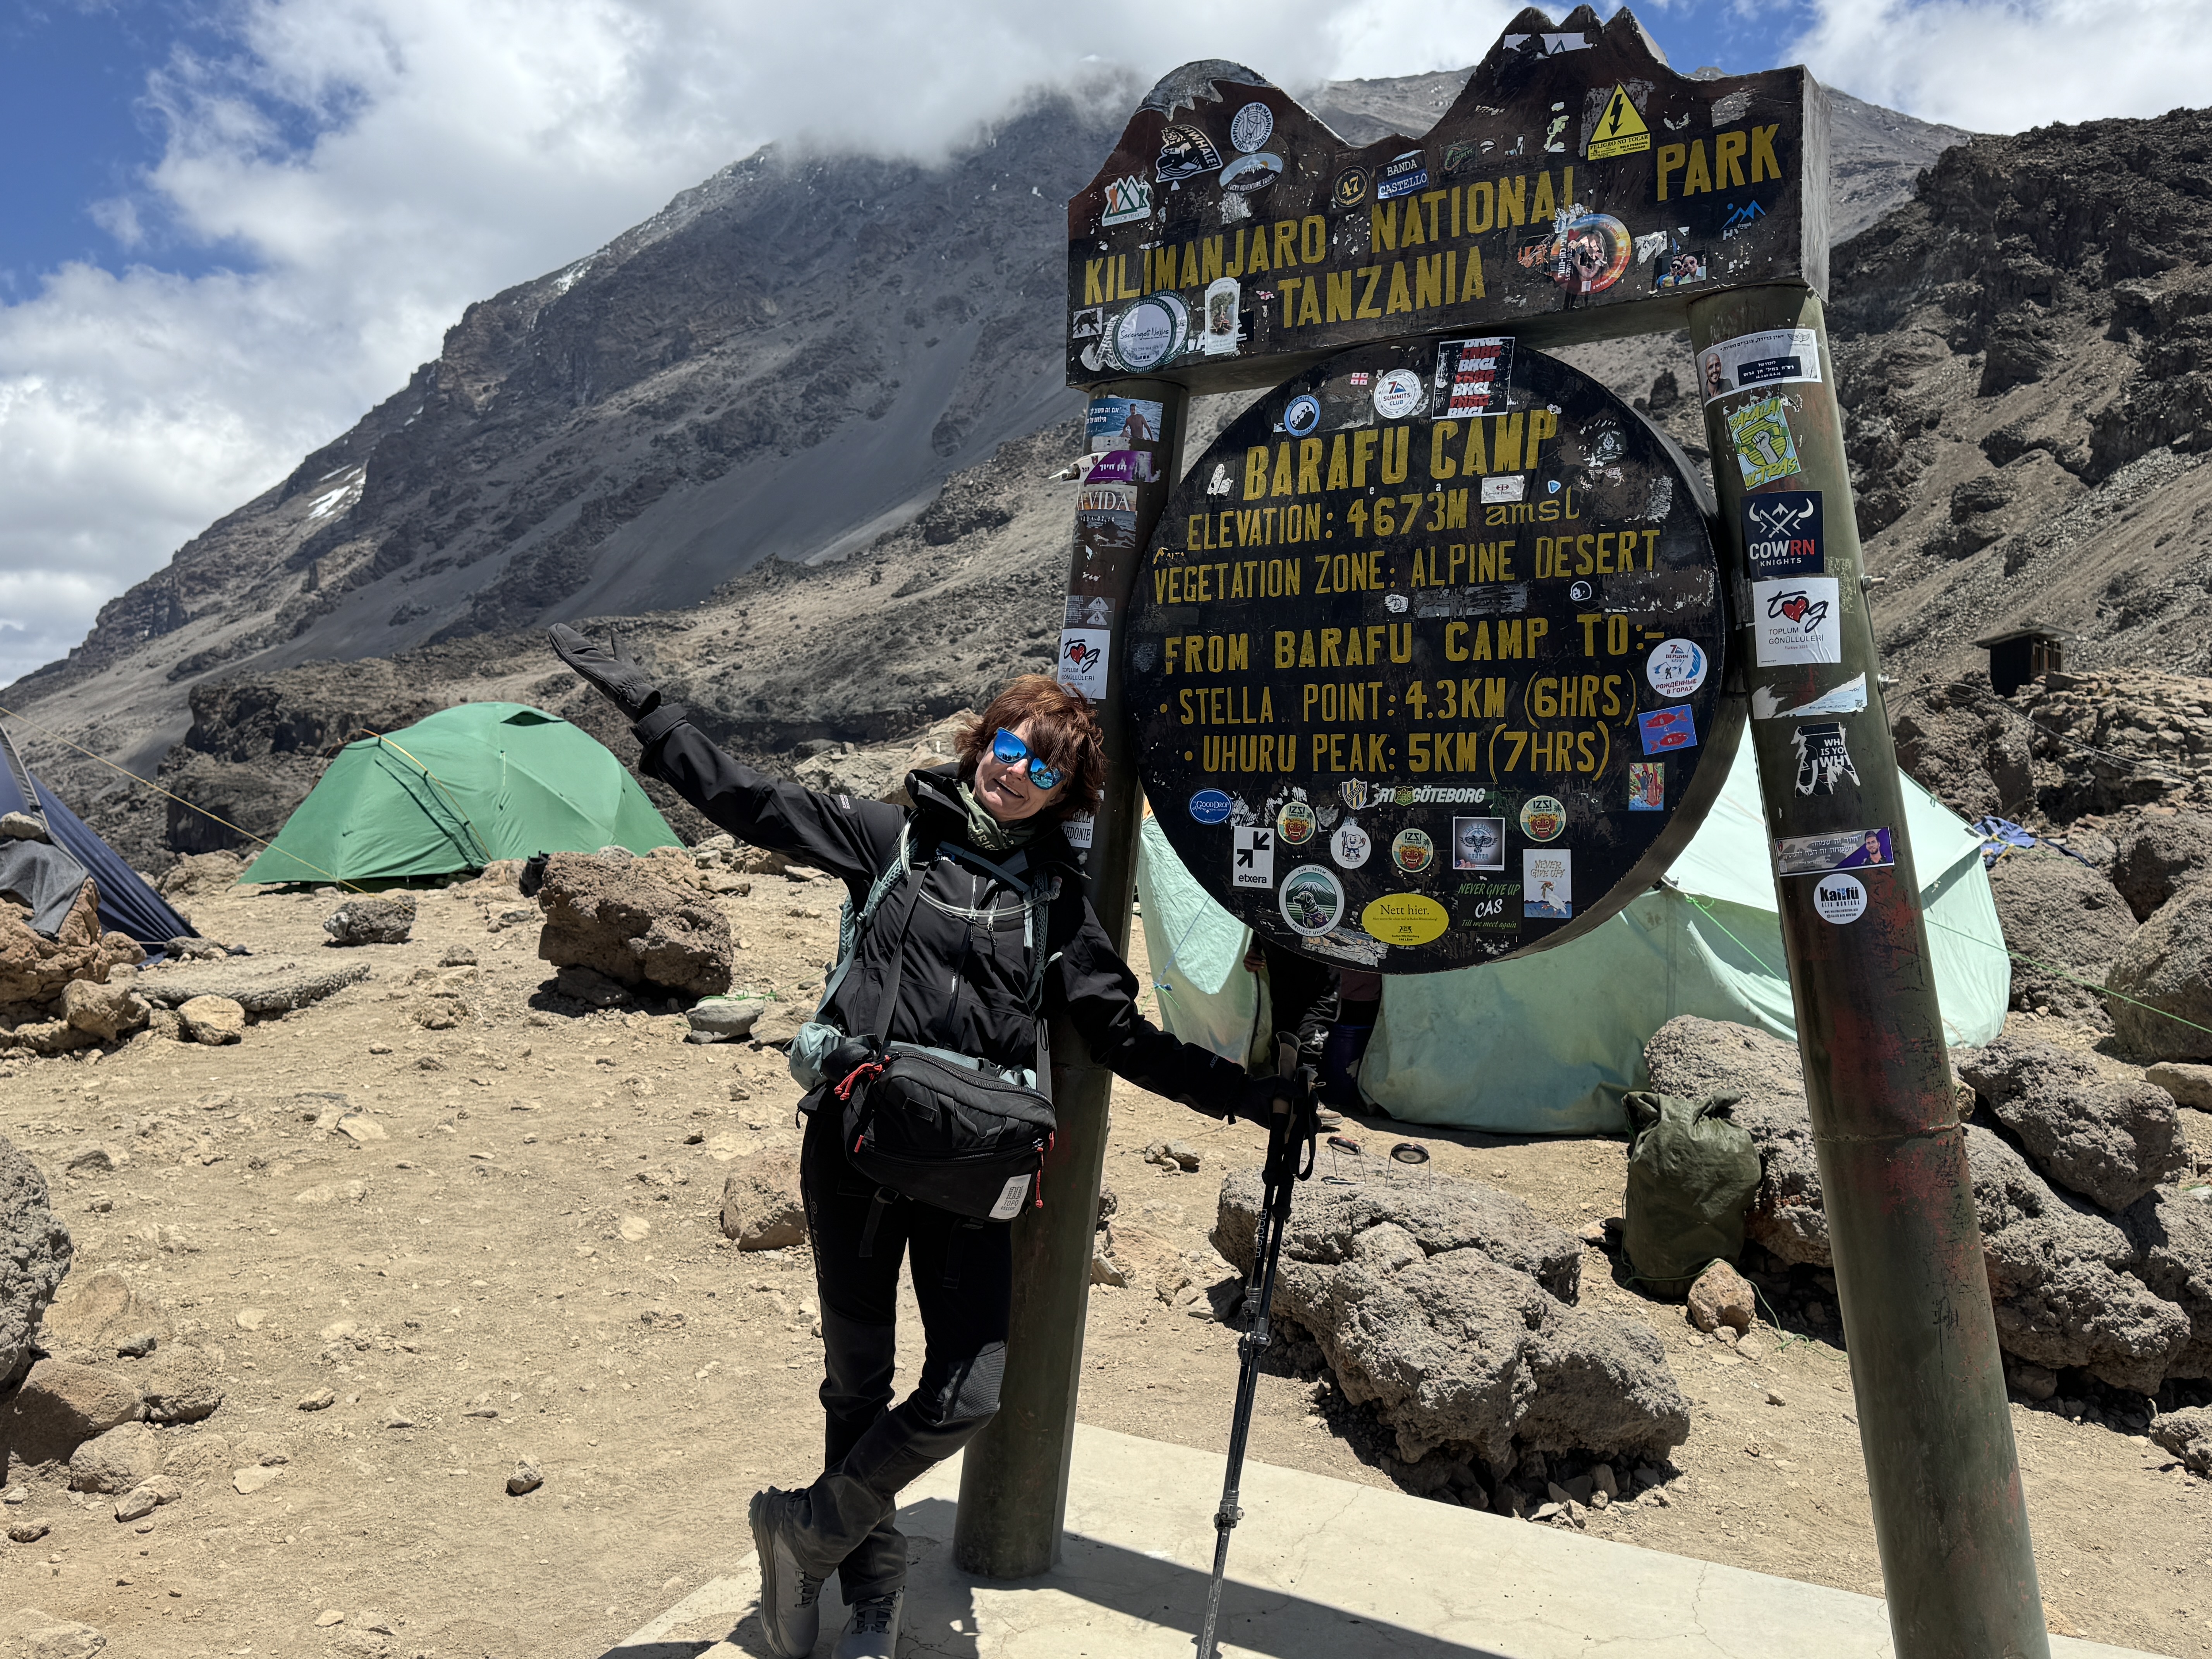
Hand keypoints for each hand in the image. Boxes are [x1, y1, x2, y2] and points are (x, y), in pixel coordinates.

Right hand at [549, 623, 662, 721]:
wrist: (632, 693)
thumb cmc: (631, 679)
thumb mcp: (623, 656)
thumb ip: (617, 643)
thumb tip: (614, 630)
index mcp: (597, 662)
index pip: (583, 650)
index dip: (574, 640)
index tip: (565, 631)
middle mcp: (590, 666)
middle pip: (575, 649)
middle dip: (565, 638)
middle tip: (554, 626)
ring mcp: (586, 668)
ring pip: (570, 652)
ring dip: (560, 641)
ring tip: (552, 629)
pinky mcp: (585, 670)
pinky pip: (571, 657)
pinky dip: (562, 647)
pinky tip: (554, 637)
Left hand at [1247, 1069, 1317, 1187]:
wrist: (1245, 1098)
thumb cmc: (1261, 1087)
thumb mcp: (1276, 1082)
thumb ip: (1289, 1087)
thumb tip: (1302, 1095)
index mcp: (1294, 1095)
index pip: (1309, 1100)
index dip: (1313, 1102)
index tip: (1312, 1103)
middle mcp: (1293, 1107)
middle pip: (1310, 1115)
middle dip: (1313, 1119)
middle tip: (1311, 1120)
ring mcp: (1288, 1118)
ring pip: (1304, 1126)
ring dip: (1308, 1128)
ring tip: (1306, 1129)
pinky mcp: (1281, 1128)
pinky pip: (1292, 1134)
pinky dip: (1297, 1137)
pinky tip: (1300, 1136)